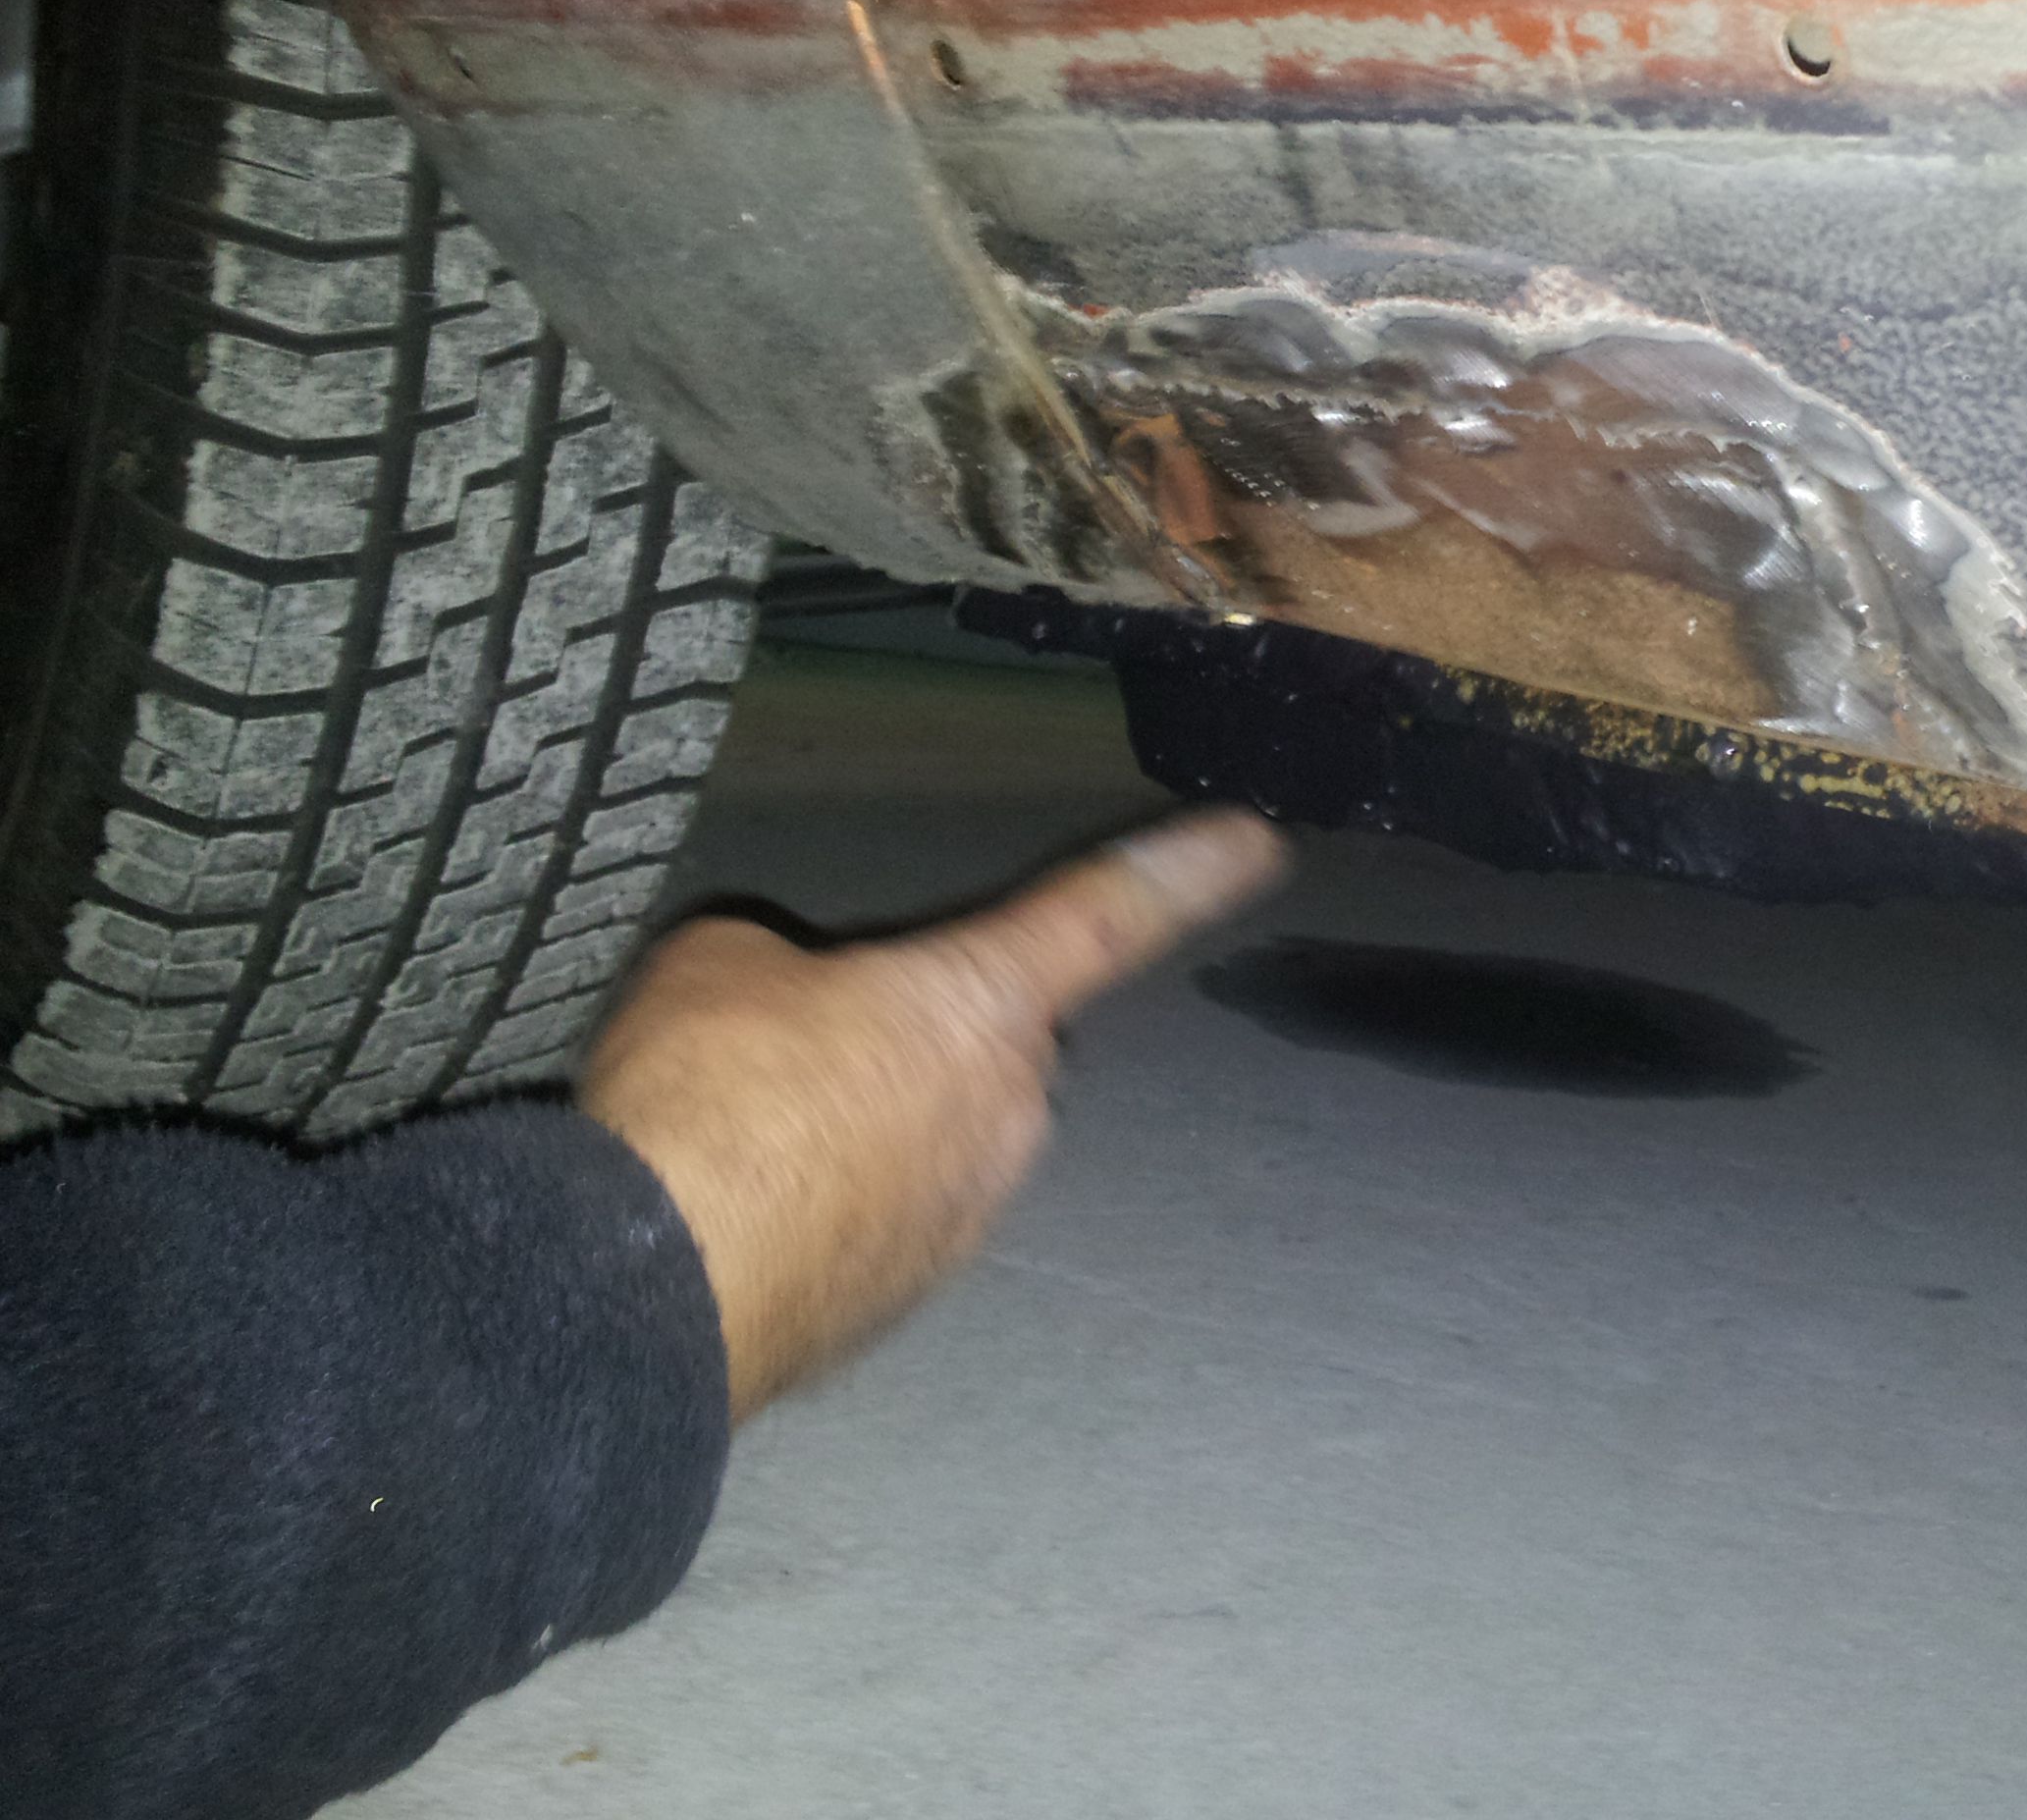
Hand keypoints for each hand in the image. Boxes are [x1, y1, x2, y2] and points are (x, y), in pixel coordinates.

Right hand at [580, 809, 1286, 1421]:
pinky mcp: (916, 1290)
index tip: (1261, 844)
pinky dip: (843, 1200)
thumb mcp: (719, 964)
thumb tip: (785, 993)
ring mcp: (973, 1209)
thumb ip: (787, 960)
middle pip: (992, 1037)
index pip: (1110, 911)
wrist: (655, 1292)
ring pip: (944, 1130)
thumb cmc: (705, 1100)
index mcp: (984, 998)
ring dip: (877, 1121)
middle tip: (803, 1037)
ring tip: (754, 1128)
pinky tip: (756, 1200)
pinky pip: (898, 1210)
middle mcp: (1012, 1105)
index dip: (1188, 868)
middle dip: (921, 1029)